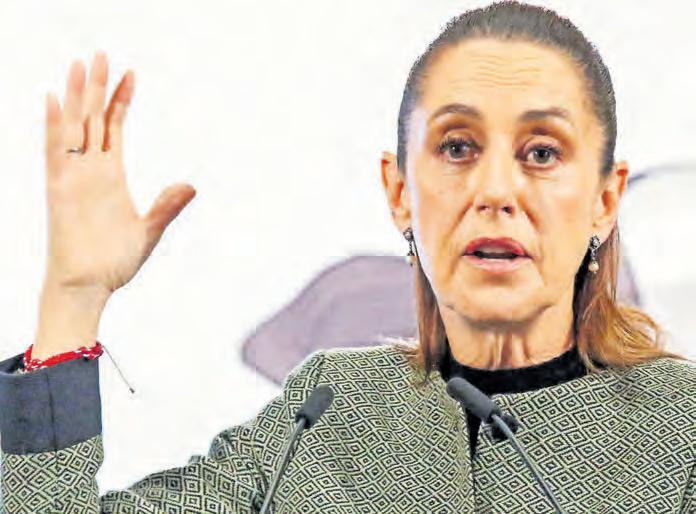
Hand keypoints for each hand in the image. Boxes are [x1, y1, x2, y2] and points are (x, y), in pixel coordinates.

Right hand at [43, 51, 195, 296]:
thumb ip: (167, 207)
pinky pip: (54, 152)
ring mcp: (73, 178)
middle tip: (101, 54)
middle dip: (96, 86)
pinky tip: (53, 101)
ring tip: (79, 65)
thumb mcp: (150, 231)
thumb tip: (191, 185)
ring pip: (73, 127)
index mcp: (111, 176)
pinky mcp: (59, 190)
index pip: (114, 127)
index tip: (131, 74)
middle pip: (92, 118)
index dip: (120, 100)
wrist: (90, 287)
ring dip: (76, 96)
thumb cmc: (114, 262)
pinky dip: (54, 127)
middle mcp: (91, 171)